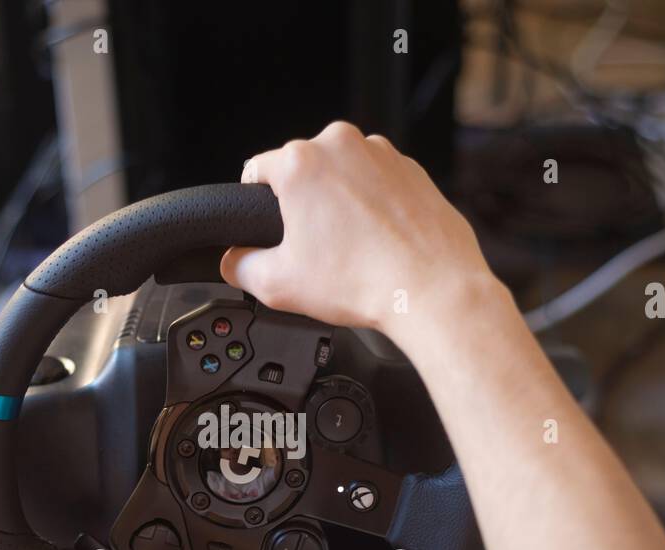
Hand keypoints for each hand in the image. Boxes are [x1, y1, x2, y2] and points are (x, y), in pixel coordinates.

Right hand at [220, 120, 504, 344]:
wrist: (431, 290)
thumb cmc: (362, 281)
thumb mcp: (278, 285)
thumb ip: (240, 267)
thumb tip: (233, 261)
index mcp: (301, 163)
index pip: (255, 171)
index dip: (252, 204)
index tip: (265, 227)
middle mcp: (341, 145)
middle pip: (303, 172)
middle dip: (302, 206)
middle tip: (314, 249)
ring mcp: (382, 154)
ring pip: (343, 176)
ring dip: (339, 205)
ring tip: (351, 249)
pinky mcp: (412, 170)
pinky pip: (378, 184)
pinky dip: (373, 208)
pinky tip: (378, 243)